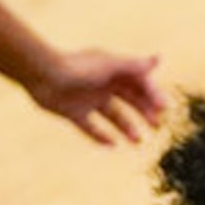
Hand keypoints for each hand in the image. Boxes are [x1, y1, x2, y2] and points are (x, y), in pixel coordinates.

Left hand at [31, 49, 163, 145]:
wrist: (41, 74)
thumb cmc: (78, 67)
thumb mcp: (110, 65)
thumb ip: (133, 65)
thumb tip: (158, 59)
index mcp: (113, 70)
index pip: (139, 83)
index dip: (152, 95)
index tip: (163, 109)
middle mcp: (103, 84)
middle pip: (129, 100)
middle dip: (144, 113)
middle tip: (156, 126)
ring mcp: (88, 99)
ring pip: (113, 116)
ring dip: (127, 127)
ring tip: (138, 141)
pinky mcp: (73, 112)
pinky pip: (91, 127)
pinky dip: (101, 136)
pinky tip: (113, 145)